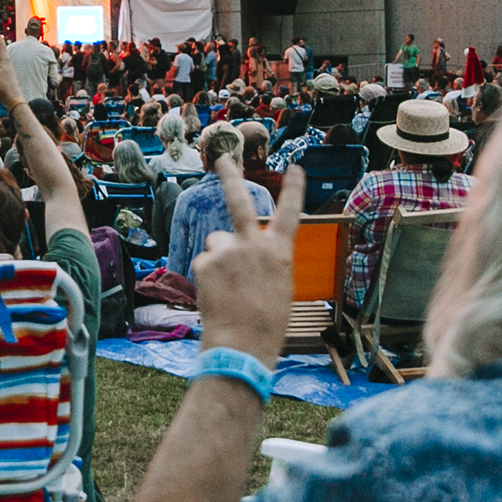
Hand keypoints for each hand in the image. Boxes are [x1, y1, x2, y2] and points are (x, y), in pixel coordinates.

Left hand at [195, 159, 303, 365]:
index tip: (296, 168)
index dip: (294, 189)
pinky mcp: (206, 261)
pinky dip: (208, 277)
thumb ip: (264, 262)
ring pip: (217, 243)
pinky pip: (205, 263)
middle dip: (230, 176)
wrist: (243, 343)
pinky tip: (217, 296)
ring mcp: (228, 250)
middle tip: (221, 158)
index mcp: (280, 252)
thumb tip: (243, 253)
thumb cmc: (266, 324)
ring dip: (219, 258)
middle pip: (239, 201)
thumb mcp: (278, 287)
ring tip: (227, 287)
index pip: (290, 213)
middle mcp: (254, 244)